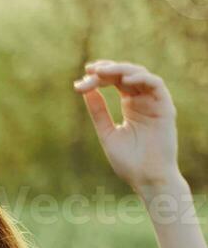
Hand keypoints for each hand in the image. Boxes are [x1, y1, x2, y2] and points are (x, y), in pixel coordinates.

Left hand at [75, 60, 182, 192]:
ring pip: (141, 75)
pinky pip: (156, 85)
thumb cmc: (128, 160)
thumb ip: (98, 112)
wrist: (147, 178)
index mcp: (131, 105)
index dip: (100, 77)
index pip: (116, 82)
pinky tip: (125, 79)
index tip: (81, 79)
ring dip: (121, 70)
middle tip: (90, 70)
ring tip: (102, 71)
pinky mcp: (166, 107)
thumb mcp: (107, 133)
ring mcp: (155, 103)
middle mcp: (144, 101)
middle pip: (126, 75)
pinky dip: (142, 78)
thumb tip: (84, 90)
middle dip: (107, 70)